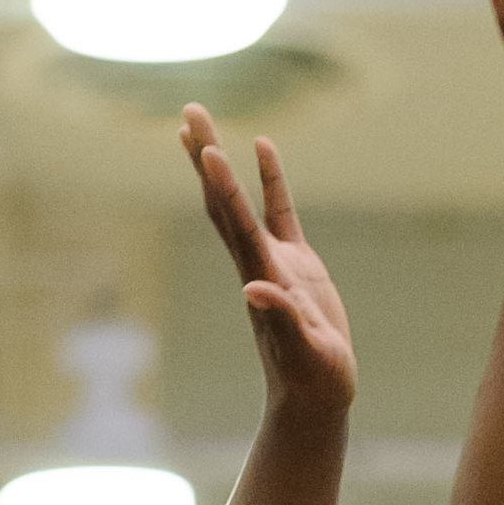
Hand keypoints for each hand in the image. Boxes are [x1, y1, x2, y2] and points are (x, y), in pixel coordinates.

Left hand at [181, 109, 357, 420]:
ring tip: (199, 126)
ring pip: (238, 200)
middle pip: (222, 199)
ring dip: (218, 163)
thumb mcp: (302, 349)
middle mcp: (257, 260)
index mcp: (261, 274)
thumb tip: (253, 289)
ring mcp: (273, 259)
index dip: (222, 184)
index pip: (235, 221)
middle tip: (189, 111)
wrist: (314, 393)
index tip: (205, 147)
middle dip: (205, 156)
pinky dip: (270, 178)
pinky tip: (264, 147)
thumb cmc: (311, 375)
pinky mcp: (295, 263)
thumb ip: (281, 317)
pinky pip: (278, 210)